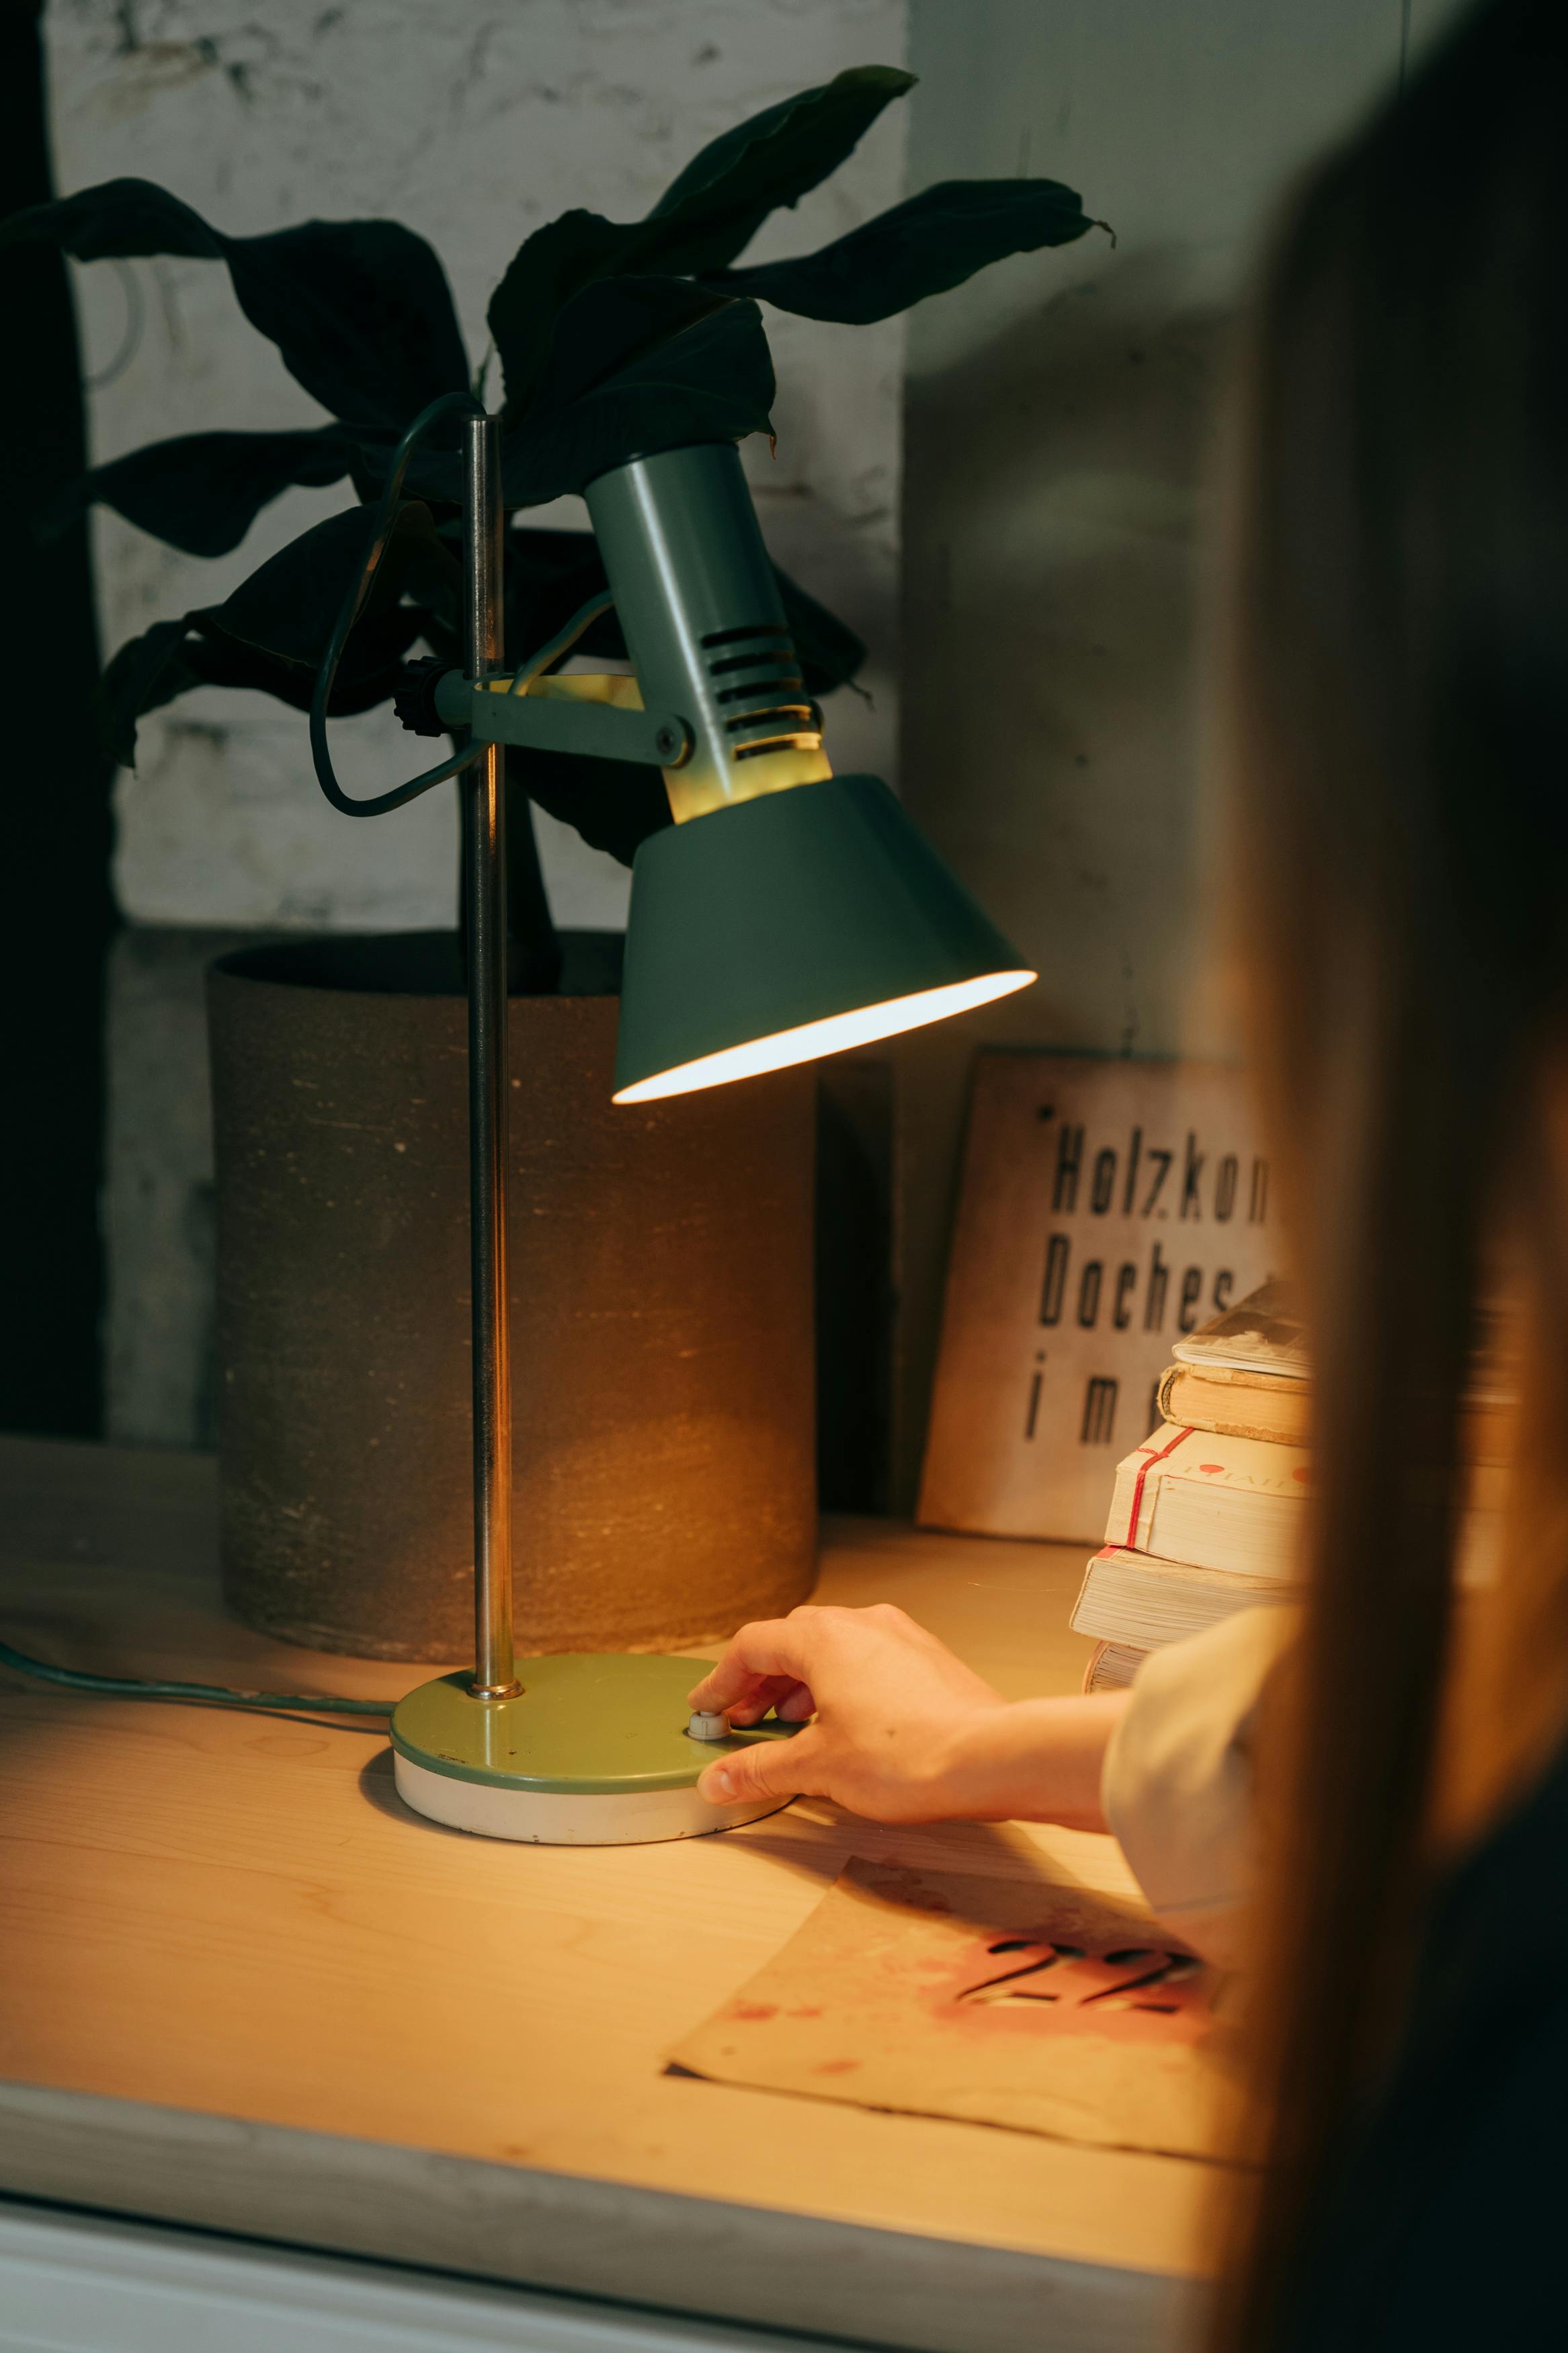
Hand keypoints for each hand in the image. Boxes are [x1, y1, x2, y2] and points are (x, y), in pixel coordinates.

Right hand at [685, 1603, 1124, 1827]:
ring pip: (832, 1648)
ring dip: (801, 1683)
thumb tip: (719, 1779)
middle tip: (742, 1720)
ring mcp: (899, 1636)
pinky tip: (843, 1724)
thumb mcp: (818, 1768)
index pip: (752, 1646)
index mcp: (823, 1637)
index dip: (721, 1681)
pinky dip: (840, 1684)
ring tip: (790, 1725)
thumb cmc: (909, 1755)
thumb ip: (761, 1769)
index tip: (707, 1708)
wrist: (990, 1757)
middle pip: (791, 1641)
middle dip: (761, 1683)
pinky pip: (867, 1660)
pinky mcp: (926, 1658)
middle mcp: (860, 1623)